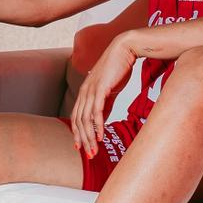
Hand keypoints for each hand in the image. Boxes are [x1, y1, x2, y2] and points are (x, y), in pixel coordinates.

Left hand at [70, 32, 138, 157]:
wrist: (125, 48)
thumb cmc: (118, 67)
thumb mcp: (110, 89)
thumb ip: (105, 105)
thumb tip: (102, 121)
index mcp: (85, 91)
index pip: (77, 116)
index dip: (78, 133)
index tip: (82, 146)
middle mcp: (84, 91)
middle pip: (78, 121)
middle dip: (82, 140)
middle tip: (89, 154)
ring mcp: (91, 89)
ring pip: (86, 119)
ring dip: (90, 137)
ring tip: (95, 150)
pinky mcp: (101, 88)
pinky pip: (97, 111)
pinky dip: (97, 125)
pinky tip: (100, 136)